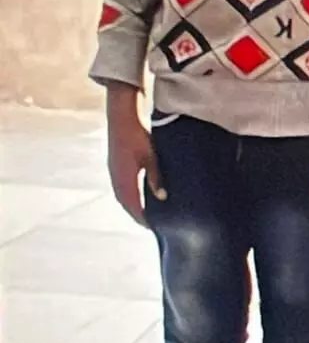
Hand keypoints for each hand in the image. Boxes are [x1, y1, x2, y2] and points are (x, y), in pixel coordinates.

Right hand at [106, 86, 165, 226]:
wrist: (122, 115)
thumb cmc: (137, 134)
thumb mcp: (151, 156)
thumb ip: (155, 177)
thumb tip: (161, 197)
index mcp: (125, 178)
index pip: (133, 206)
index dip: (143, 218)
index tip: (154, 228)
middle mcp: (116, 178)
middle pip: (127, 204)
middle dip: (138, 215)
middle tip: (152, 224)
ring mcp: (114, 172)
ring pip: (123, 196)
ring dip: (133, 206)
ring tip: (147, 213)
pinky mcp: (115, 165)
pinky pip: (121, 187)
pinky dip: (129, 195)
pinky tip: (139, 195)